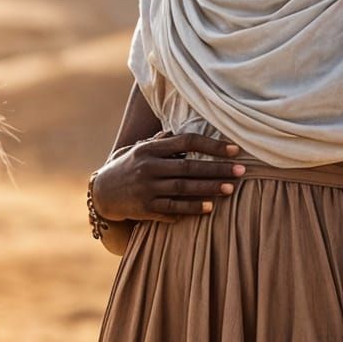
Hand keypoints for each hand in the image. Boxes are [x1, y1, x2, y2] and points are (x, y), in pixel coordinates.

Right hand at [90, 133, 244, 222]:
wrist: (102, 194)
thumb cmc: (127, 167)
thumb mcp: (138, 149)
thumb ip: (160, 142)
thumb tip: (180, 132)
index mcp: (149, 149)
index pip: (186, 142)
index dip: (212, 145)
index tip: (234, 149)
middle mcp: (148, 168)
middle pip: (189, 167)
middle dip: (217, 169)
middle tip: (241, 171)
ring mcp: (146, 189)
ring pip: (184, 189)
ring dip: (209, 189)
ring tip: (231, 189)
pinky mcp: (145, 209)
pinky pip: (173, 209)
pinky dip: (192, 208)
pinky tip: (210, 208)